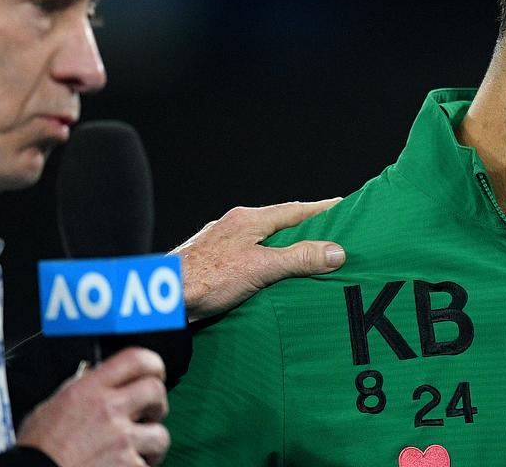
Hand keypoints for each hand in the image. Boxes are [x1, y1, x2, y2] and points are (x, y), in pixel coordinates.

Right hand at [16, 347, 168, 466]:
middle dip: (157, 404)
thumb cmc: (38, 450)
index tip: (155, 373)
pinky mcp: (128, 466)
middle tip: (148, 415)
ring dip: (151, 444)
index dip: (153, 364)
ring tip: (135, 451)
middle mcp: (108, 410)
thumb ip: (80, 388)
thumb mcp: (51, 406)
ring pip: (160, 434)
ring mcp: (121, 440)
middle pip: (156, 390)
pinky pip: (148, 465)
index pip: (136, 359)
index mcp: (89, 390)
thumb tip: (96, 376)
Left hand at [173, 199, 343, 320]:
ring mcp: (220, 243)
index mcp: (248, 220)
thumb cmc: (206, 279)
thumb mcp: (260, 268)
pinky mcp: (211, 262)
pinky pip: (248, 255)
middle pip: (278, 223)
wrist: (162, 300)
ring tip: (306, 258)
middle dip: (304, 228)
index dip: (321, 209)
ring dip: (284, 247)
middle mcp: (234, 225)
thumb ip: (298, 259)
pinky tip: (268, 277)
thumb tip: (335, 251)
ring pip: (261, 240)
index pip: (294, 210)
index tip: (343, 206)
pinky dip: (265, 262)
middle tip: (331, 233)